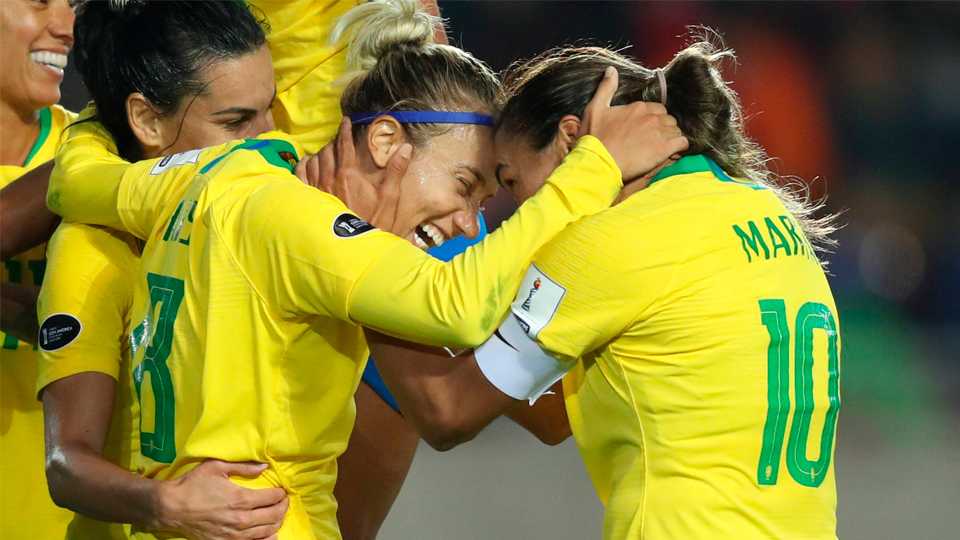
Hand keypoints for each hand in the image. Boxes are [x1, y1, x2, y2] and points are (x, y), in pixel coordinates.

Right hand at [152, 460, 287, 539]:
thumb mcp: (217, 467)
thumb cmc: (193, 485)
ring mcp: (234, 535)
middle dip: (283, 507)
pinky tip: (270, 534)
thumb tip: (265, 466)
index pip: (272, 498)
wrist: (170, 508)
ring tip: (278, 514)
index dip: (281, 493)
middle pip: (274, 516)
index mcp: (241, 499)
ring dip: (277, 523)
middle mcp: (241, 519)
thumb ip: (244, 467)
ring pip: (267, 532)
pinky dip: (265, 539)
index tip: (282, 490)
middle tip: (284, 501)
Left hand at [298, 117, 412, 234]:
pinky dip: (304, 165)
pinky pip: (300, 175)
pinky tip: (307, 163)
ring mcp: (316, 189)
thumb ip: (396, 170)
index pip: (344, 144)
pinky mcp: (309, 200)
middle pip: (328, 150)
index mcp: (349, 174)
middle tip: (339, 139)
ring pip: (313, 160)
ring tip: (325, 151)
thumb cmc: (373, 223)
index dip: (345, 131)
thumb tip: (405, 147)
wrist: (353, 247)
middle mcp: (329, 178)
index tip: (346, 122)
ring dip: (320, 152)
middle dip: (333, 141)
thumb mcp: (389, 198)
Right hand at [579, 66, 688, 180]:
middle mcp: (651, 117)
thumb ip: (606, 88)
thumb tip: (612, 70)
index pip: (657, 109)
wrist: (597, 162)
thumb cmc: (594, 139)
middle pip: (668, 119)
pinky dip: (680, 147)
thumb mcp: (595, 108)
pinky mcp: (664, 148)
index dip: (653, 119)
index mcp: (638, 107)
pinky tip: (672, 153)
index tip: (646, 129)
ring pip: (676, 130)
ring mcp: (659, 132)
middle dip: (664, 128)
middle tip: (654, 140)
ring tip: (662, 148)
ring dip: (671, 138)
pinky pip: (683, 143)